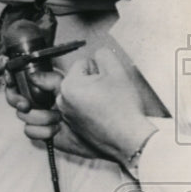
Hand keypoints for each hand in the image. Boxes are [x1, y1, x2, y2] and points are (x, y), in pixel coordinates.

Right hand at [4, 71, 100, 158]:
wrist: (107, 134)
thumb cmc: (98, 107)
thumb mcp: (73, 87)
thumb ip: (51, 79)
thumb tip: (32, 76)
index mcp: (48, 85)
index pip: (23, 78)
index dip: (12, 78)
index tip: (10, 78)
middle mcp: (42, 100)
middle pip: (16, 97)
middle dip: (17, 99)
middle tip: (26, 105)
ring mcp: (41, 117)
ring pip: (22, 115)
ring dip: (38, 116)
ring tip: (57, 118)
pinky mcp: (42, 133)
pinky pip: (29, 131)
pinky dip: (41, 131)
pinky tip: (56, 130)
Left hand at [57, 47, 158, 166]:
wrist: (128, 138)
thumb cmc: (123, 108)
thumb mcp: (117, 71)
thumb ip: (104, 55)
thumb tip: (97, 54)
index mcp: (68, 86)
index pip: (82, 64)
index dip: (99, 70)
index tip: (107, 81)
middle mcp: (62, 101)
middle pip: (78, 79)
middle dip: (91, 82)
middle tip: (107, 93)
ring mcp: (66, 115)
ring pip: (79, 94)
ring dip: (90, 95)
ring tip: (105, 105)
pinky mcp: (72, 126)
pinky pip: (79, 109)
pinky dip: (89, 109)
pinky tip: (102, 114)